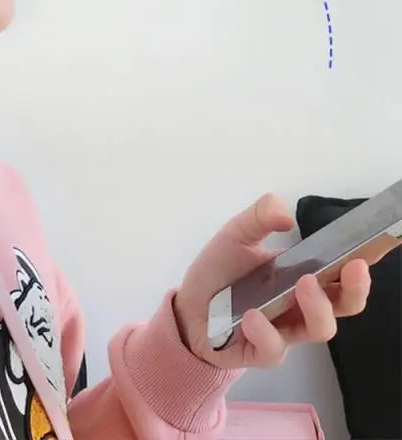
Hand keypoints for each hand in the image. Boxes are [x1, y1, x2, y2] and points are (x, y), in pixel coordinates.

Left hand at [172, 192, 371, 368]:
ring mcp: (286, 331)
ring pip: (320, 328)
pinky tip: (252, 317)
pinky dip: (266, 332)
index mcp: (303, 275)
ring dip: (316, 307)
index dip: (365, 260)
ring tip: (302, 284)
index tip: (377, 244)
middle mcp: (303, 305)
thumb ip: (259, 217)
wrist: (189, 306)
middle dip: (355, 288)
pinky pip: (274, 349)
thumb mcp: (236, 235)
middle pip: (346, 304)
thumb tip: (286, 213)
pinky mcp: (262, 352)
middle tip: (352, 267)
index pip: (342, 270)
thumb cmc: (220, 271)